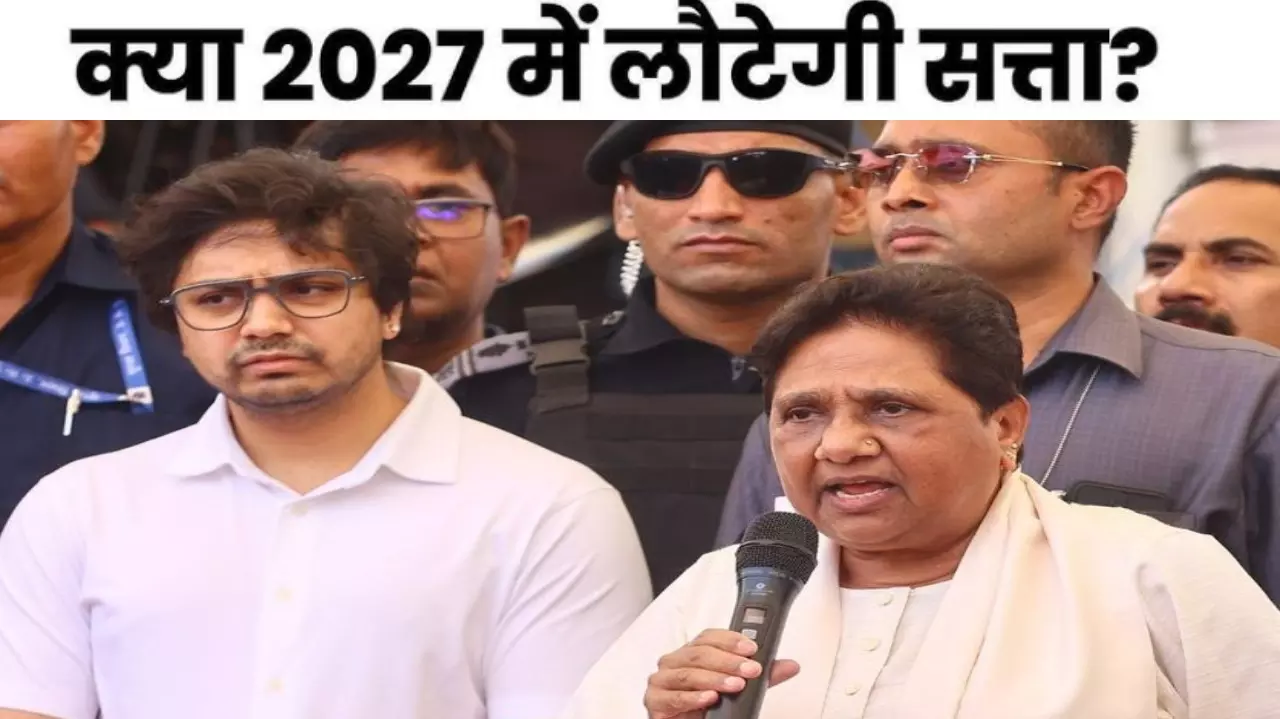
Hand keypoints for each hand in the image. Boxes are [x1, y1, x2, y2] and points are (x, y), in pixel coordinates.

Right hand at [644, 629, 800, 718]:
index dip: (731, 640)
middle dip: (728, 661)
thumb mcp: (737, 687)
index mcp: (693, 652)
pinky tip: (710, 698)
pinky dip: (693, 697)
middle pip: (700, 653)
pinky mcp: (655, 700)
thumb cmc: (707, 706)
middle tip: (750, 670)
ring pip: (688, 673)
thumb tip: (790, 666)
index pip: (709, 636)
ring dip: (715, 678)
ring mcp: (662, 680)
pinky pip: (674, 696)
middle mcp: (675, 661)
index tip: (752, 649)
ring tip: (735, 685)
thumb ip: (762, 677)